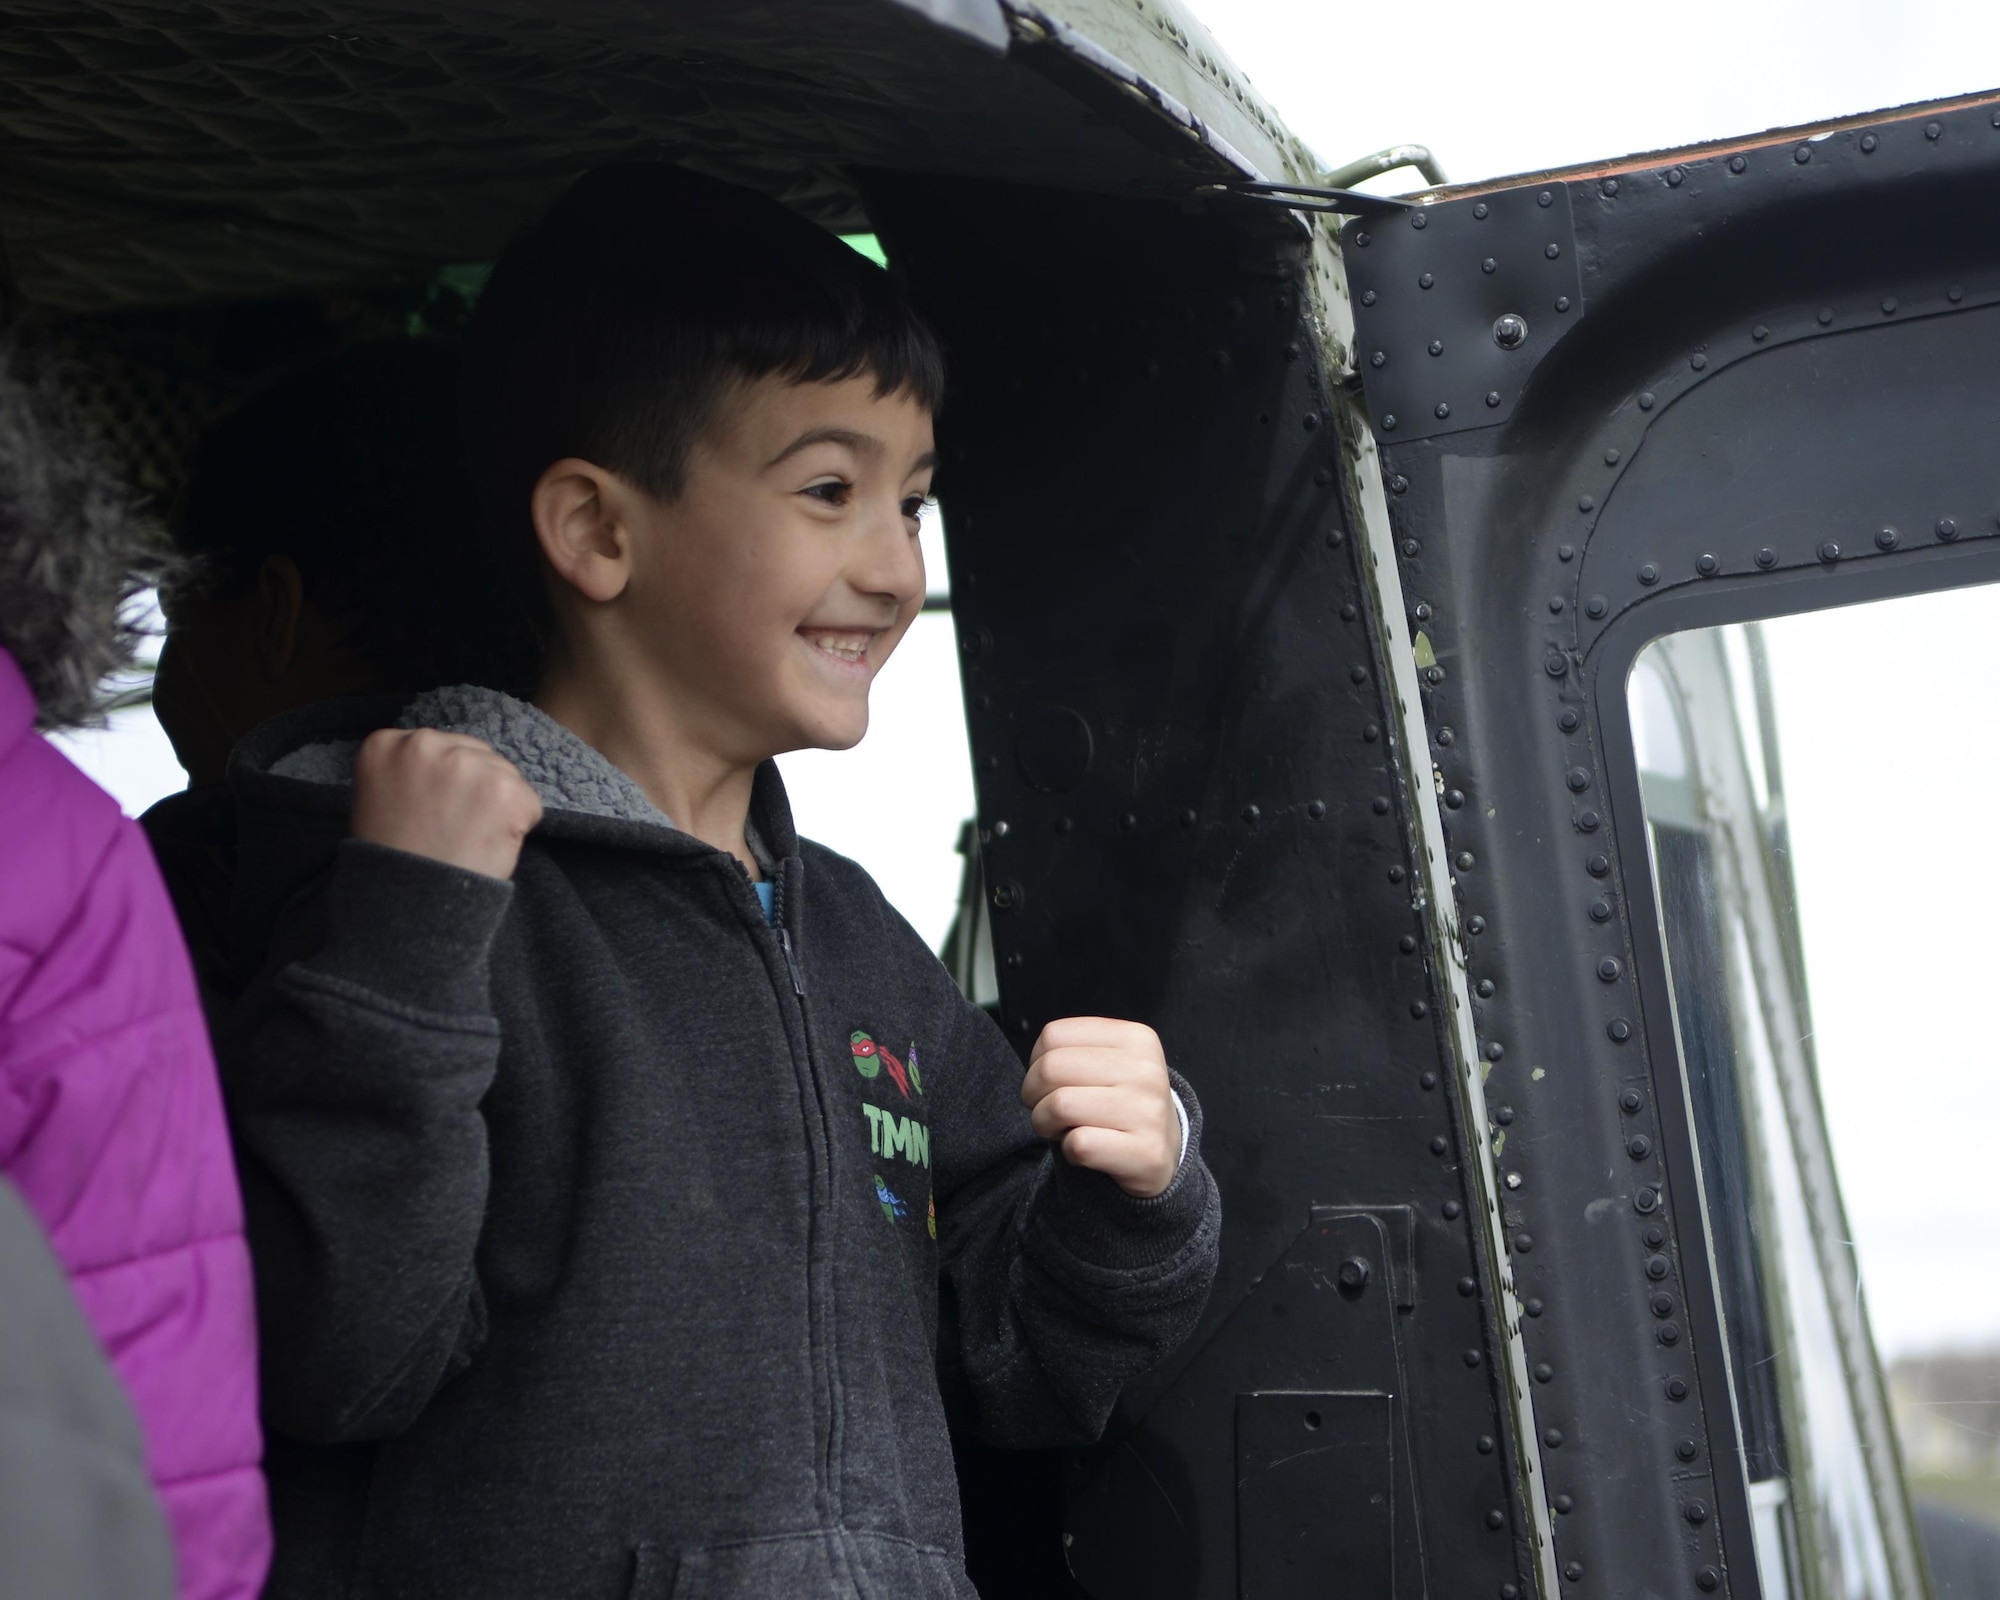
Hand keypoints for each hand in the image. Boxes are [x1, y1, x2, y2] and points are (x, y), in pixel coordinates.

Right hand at [350, 728, 542, 880]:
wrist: (407, 907)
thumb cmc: (393, 863)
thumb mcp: (379, 800)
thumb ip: (411, 773)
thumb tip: (456, 765)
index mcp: (385, 745)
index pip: (439, 746)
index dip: (445, 782)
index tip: (431, 810)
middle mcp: (422, 744)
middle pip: (476, 753)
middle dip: (476, 787)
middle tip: (455, 828)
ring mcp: (465, 764)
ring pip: (505, 775)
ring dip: (498, 806)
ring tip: (468, 839)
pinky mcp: (505, 789)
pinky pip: (529, 802)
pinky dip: (520, 826)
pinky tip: (488, 846)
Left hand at [1022, 1017, 1178, 1198]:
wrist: (1167, 1148)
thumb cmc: (1122, 1102)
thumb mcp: (1111, 1060)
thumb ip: (1075, 1049)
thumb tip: (1035, 1061)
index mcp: (1135, 1038)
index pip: (1053, 1035)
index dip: (1036, 1063)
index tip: (1050, 1083)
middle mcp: (1146, 1070)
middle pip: (1051, 1069)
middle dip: (1034, 1095)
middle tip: (1048, 1110)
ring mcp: (1148, 1111)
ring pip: (1060, 1105)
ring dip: (1046, 1124)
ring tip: (1063, 1129)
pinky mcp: (1146, 1151)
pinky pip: (1079, 1144)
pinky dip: (1069, 1150)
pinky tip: (1086, 1150)